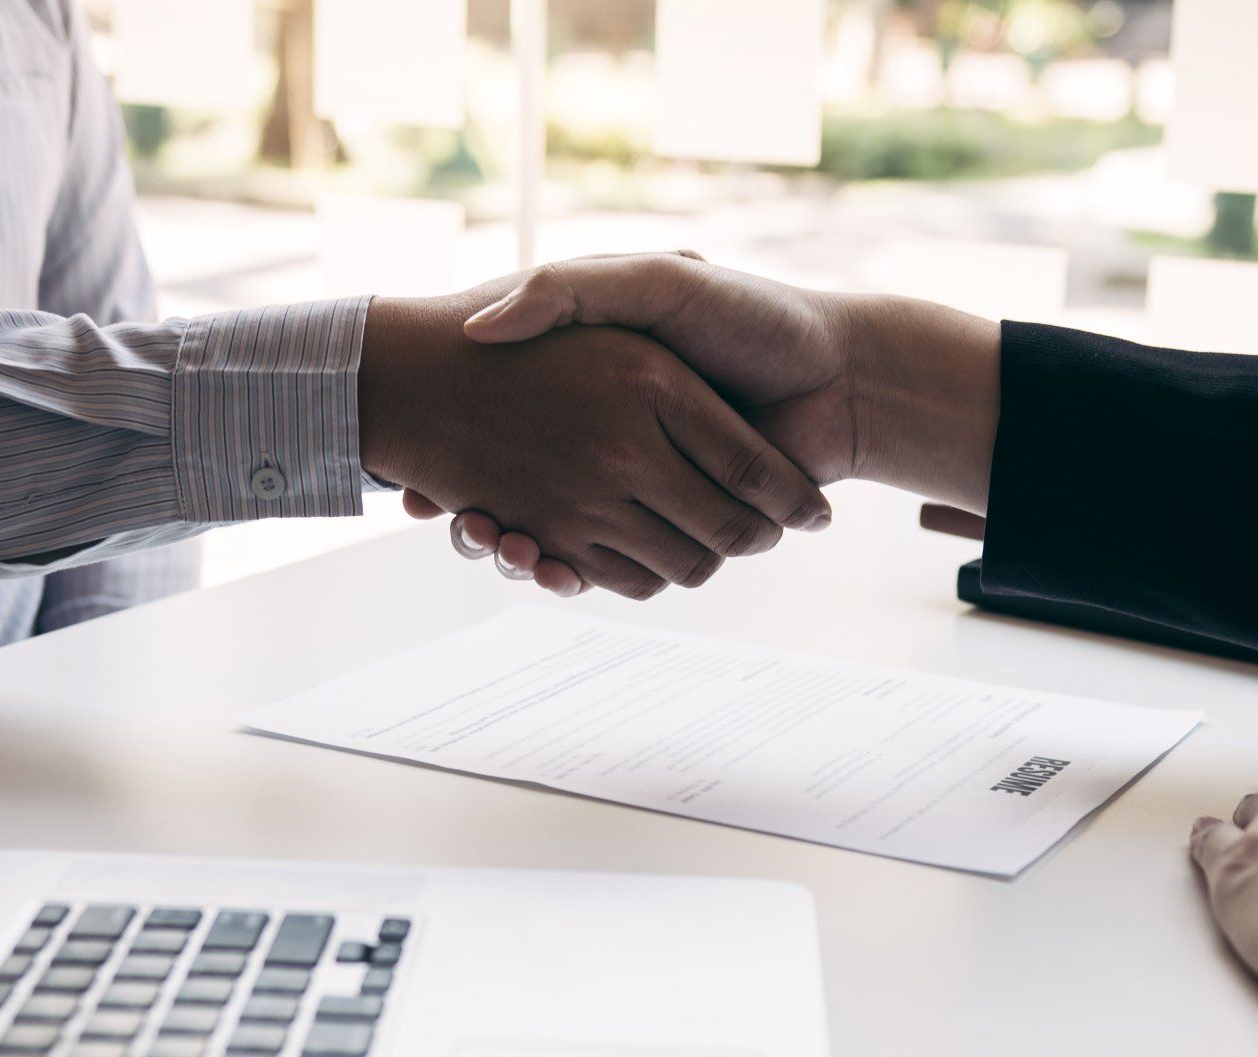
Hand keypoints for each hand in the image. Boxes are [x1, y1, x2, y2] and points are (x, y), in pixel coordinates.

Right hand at [409, 253, 1000, 592]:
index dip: (462, 455)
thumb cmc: (749, 315)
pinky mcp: (678, 532)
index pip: (514, 429)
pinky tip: (536, 558)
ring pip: (557, 540)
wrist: (841, 373)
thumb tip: (484, 326)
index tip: (416, 468)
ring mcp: (645, 493)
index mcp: (607, 393)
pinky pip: (613, 570)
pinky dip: (570, 573)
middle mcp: (618, 448)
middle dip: (478, 514)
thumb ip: (569, 289)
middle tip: (435, 512)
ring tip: (484, 536)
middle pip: (523, 497)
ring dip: (517, 548)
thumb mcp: (649, 281)